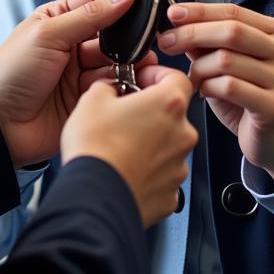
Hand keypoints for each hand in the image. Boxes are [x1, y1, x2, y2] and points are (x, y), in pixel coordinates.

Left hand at [0, 0, 138, 168]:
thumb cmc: (11, 70)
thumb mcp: (48, 33)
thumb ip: (89, 16)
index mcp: (60, 20)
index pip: (97, 3)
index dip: (120, 2)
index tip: (143, 3)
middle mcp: (73, 44)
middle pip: (112, 34)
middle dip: (128, 38)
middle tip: (144, 41)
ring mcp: (81, 72)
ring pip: (117, 61)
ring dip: (129, 63)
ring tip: (139, 65)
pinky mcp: (88, 99)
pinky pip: (114, 87)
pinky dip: (124, 85)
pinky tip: (130, 84)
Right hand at [61, 69, 195, 226]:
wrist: (94, 197)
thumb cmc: (96, 149)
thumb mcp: (92, 99)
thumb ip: (108, 86)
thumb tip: (110, 89)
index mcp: (168, 104)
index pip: (177, 78)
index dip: (157, 76)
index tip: (141, 80)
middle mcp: (181, 134)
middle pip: (172, 114)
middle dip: (150, 112)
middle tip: (123, 116)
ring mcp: (178, 167)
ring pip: (167, 146)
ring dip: (149, 143)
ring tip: (120, 147)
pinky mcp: (171, 195)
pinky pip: (162, 175)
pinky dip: (148, 172)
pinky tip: (125, 170)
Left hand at [158, 2, 273, 187]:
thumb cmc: (252, 96)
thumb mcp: (233, 62)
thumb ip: (211, 42)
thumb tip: (179, 23)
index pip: (233, 11)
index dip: (199, 11)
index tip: (173, 14)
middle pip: (231, 31)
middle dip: (192, 34)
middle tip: (167, 42)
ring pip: (226, 59)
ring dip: (199, 67)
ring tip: (192, 77)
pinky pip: (230, 87)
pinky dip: (208, 86)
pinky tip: (204, 92)